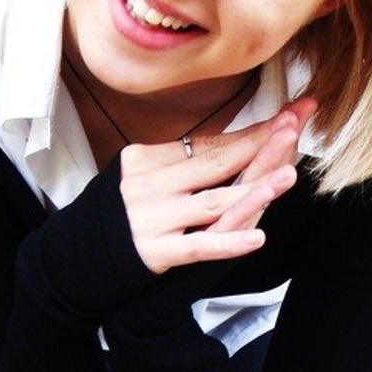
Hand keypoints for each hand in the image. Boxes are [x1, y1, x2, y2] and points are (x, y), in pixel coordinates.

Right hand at [120, 96, 315, 273]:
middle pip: (216, 164)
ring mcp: (153, 218)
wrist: (76, 255)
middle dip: (261, 146)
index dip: (251, 131)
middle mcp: (149, 184)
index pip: (209, 143)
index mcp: (147, 158)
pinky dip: (229, 243)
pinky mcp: (156, 252)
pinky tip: (257, 239)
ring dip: (254, 189)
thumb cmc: (118, 212)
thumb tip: (233, 143)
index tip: (287, 116)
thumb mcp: (142, 176)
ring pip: (214, 202)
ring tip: (288, 177)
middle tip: (294, 128)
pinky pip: (199, 246)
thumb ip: (180, 162)